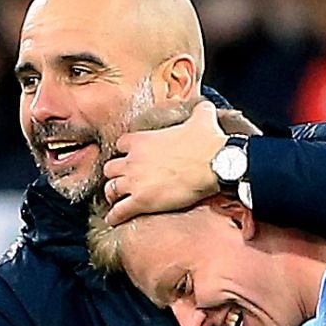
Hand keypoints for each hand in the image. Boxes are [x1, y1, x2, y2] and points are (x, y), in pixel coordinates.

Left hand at [103, 101, 227, 224]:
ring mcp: (135, 181)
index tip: (130, 157)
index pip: (120, 145)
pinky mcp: (142, 201)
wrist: (215, 164)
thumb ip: (199, 110)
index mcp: (141, 140)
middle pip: (110, 169)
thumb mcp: (202, 118)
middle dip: (114, 175)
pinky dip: (115, 217)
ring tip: (116, 200)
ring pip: (110, 190)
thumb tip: (205, 105)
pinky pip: (119, 211)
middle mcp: (132, 160)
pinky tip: (114, 220)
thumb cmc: (207, 142)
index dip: (124, 152)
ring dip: (113, 195)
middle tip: (121, 180)